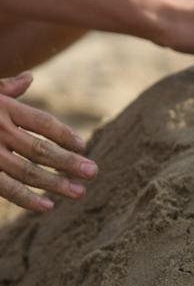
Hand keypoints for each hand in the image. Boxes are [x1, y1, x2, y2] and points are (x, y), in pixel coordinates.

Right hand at [0, 72, 97, 211]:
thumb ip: (4, 88)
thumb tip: (29, 78)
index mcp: (3, 108)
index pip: (43, 123)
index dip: (66, 134)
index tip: (83, 145)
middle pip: (41, 149)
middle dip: (69, 163)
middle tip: (93, 172)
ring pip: (27, 171)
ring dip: (55, 184)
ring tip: (79, 193)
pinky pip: (4, 188)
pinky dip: (26, 199)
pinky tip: (47, 207)